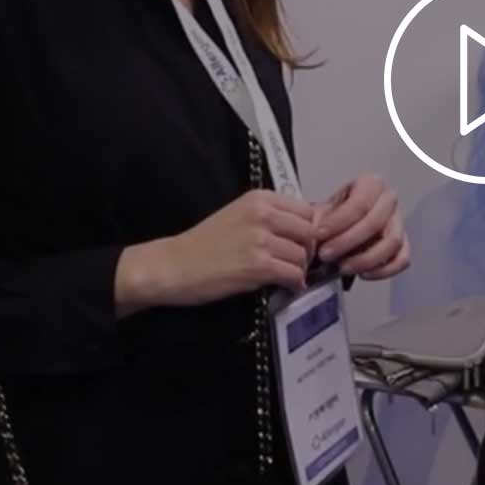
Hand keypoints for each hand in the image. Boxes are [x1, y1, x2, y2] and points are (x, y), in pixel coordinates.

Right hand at [115, 189, 314, 312]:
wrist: (174, 265)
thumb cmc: (202, 244)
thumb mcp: (239, 216)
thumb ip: (270, 217)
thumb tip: (306, 229)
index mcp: (259, 198)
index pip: (306, 210)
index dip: (309, 229)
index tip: (302, 242)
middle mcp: (262, 214)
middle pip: (310, 231)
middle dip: (308, 249)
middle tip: (298, 261)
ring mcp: (261, 239)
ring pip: (303, 255)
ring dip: (299, 269)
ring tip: (288, 275)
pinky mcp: (258, 265)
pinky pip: (294, 274)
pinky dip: (294, 283)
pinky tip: (287, 286)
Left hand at [315, 174, 410, 281]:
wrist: (339, 228)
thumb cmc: (333, 217)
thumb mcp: (322, 211)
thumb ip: (317, 222)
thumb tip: (311, 237)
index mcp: (371, 184)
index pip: (359, 203)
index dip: (338, 222)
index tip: (318, 235)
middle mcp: (388, 200)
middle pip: (375, 223)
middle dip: (347, 242)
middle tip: (326, 255)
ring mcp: (399, 223)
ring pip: (391, 243)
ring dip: (365, 259)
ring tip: (342, 267)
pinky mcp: (404, 245)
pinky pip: (402, 259)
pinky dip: (383, 270)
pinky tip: (363, 274)